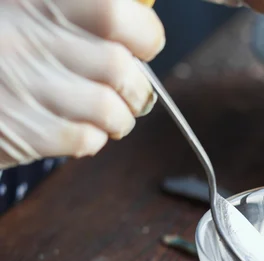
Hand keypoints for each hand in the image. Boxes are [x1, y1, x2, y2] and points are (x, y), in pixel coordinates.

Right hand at [0, 0, 164, 168]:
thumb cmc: (0, 46)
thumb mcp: (22, 9)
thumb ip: (76, 9)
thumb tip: (139, 11)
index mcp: (36, 1)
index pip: (117, 14)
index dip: (144, 34)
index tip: (142, 46)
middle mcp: (28, 40)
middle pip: (120, 68)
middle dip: (138, 87)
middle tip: (132, 91)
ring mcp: (22, 87)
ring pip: (111, 110)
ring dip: (120, 117)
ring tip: (110, 114)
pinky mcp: (22, 131)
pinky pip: (85, 139)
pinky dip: (93, 138)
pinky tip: (78, 129)